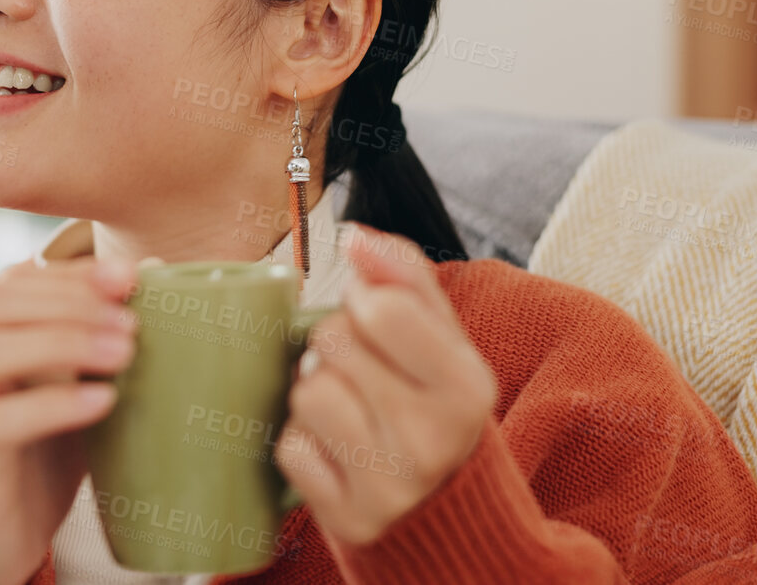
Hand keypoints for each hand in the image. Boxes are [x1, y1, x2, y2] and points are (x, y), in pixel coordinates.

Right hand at [0, 256, 138, 584]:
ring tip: (123, 354)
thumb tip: (154, 277)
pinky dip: (53, 404)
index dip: (66, 273)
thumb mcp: (72, 397)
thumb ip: (100, 348)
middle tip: (131, 319)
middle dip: (66, 299)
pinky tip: (102, 402)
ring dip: (61, 341)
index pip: (7, 283)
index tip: (128, 276)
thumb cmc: (37, 463)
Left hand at [273, 225, 496, 546]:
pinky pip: (290, 448)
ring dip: (315, 393)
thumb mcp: (444, 339)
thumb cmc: (435, 405)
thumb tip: (356, 237)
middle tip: (365, 372)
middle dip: (338, 345)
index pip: (383, 308)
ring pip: (307, 393)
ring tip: (350, 409)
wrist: (445, 510)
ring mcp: (390, 487)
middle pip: (333, 343)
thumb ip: (406, 276)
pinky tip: (337, 450)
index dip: (364, 302)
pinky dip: (303, 443)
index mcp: (467, 388)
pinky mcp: (347, 519)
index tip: (376, 320)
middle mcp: (433, 441)